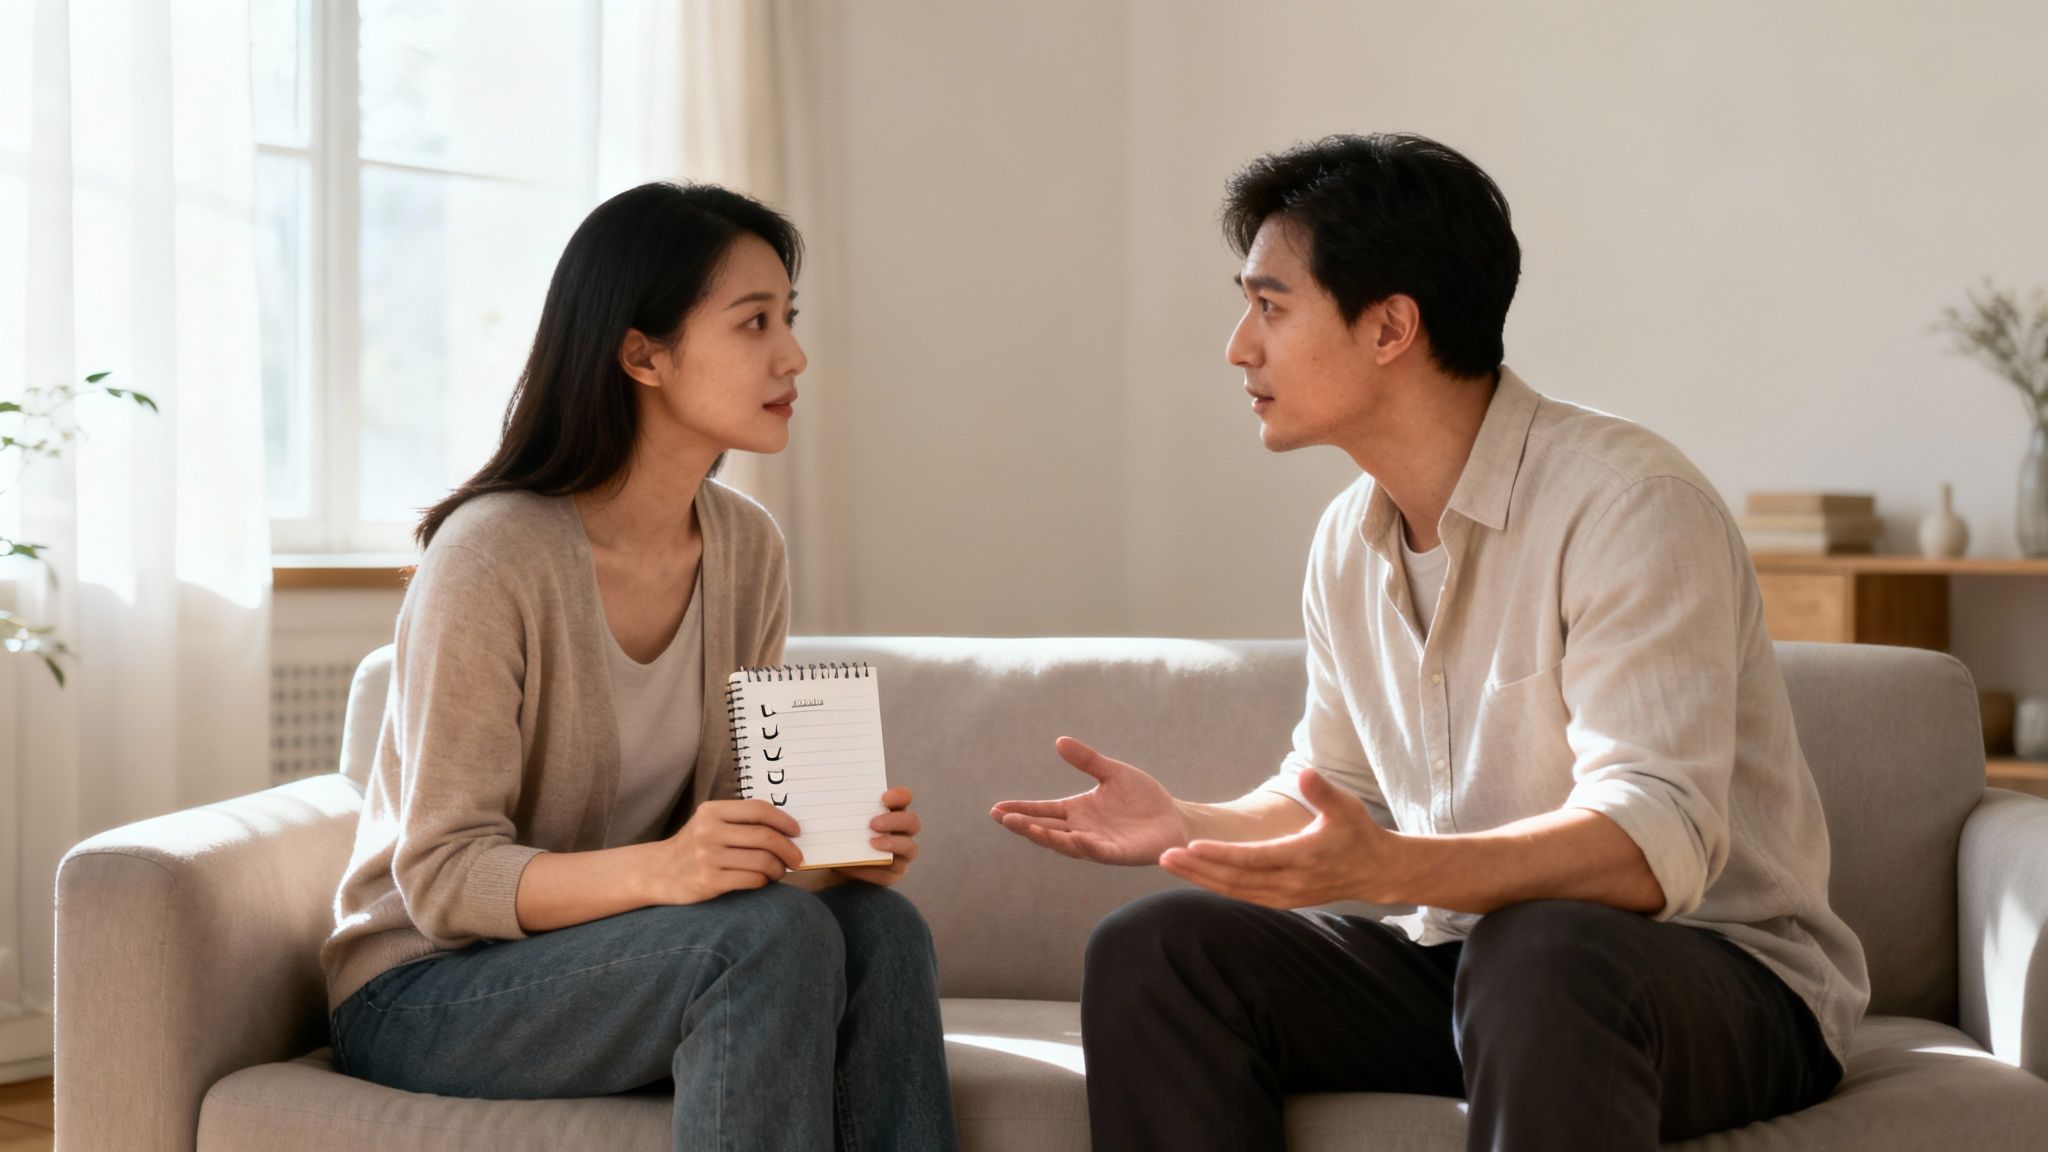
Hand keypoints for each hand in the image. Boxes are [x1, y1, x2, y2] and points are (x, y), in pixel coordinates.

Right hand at [645, 799, 804, 903]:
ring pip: (762, 860)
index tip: (796, 831)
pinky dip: (764, 881)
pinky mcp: (709, 881)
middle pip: (765, 836)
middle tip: (797, 858)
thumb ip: (738, 820)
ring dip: (778, 869)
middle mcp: (709, 831)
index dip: (784, 820)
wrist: (656, 872)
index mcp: (712, 811)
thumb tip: (784, 828)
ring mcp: (708, 857)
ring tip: (778, 872)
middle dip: (789, 849)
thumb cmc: (692, 847)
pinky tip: (762, 881)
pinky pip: (751, 880)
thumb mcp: (708, 823)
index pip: (758, 809)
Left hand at [840, 786, 921, 886]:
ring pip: (910, 848)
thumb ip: (836, 810)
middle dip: (895, 821)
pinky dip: (870, 870)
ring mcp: (901, 854)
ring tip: (871, 843)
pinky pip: (889, 874)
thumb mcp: (836, 819)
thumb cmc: (837, 832)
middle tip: (872, 823)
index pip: (905, 798)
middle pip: (913, 822)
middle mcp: (902, 831)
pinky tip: (852, 867)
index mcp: (892, 811)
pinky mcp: (893, 875)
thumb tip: (820, 802)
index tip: (883, 797)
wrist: (830, 861)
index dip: (899, 796)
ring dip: (892, 844)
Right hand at [990, 737, 1189, 865]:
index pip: (1043, 811)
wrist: (1174, 818)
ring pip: (1067, 844)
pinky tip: (1074, 838)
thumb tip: (1060, 741)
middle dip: (1026, 825)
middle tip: (1004, 818)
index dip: (1021, 811)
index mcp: (1077, 811)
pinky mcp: (1119, 853)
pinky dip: (1086, 847)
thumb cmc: (1143, 798)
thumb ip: (1088, 760)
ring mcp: (1099, 843)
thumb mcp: (1113, 773)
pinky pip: (1099, 852)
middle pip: (1048, 829)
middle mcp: (1082, 829)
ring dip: (1048, 837)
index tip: (996, 810)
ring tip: (1030, 828)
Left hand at [1159, 768, 1397, 907]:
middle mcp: (1292, 881)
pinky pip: (1245, 896)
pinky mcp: (1284, 901)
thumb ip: (1322, 791)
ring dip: (1201, 878)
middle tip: (1163, 855)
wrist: (1377, 871)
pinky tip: (1196, 875)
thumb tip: (1304, 773)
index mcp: (1304, 856)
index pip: (1255, 857)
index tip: (1192, 845)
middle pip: (1236, 879)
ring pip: (1236, 891)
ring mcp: (1287, 896)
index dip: (1222, 854)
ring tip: (1170, 864)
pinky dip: (1218, 887)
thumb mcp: (1347, 806)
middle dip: (1198, 868)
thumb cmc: (1358, 832)